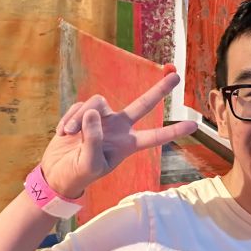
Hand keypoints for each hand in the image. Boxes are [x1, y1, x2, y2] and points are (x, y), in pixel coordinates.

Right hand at [41, 72, 196, 196]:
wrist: (57, 172)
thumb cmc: (79, 173)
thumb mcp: (90, 164)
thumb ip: (94, 139)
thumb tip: (93, 112)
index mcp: (127, 145)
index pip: (154, 137)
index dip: (173, 131)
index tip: (194, 125)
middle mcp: (119, 128)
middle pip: (143, 105)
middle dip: (159, 90)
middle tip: (177, 77)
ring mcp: (102, 119)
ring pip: (97, 103)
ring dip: (80, 118)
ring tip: (70, 134)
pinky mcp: (84, 112)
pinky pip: (79, 107)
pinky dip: (69, 119)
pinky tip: (63, 133)